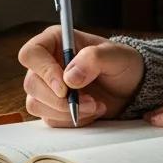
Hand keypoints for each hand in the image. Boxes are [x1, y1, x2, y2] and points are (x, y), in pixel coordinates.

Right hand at [17, 25, 144, 127]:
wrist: (130, 87)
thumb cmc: (122, 64)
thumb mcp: (115, 55)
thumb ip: (93, 59)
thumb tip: (69, 77)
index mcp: (55, 41)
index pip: (31, 54)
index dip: (43, 71)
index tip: (64, 88)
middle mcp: (47, 62)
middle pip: (32, 84)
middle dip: (60, 100)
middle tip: (89, 100)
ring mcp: (47, 85)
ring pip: (36, 104)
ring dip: (66, 111)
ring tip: (93, 105)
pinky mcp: (52, 106)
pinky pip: (49, 119)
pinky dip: (70, 120)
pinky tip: (89, 112)